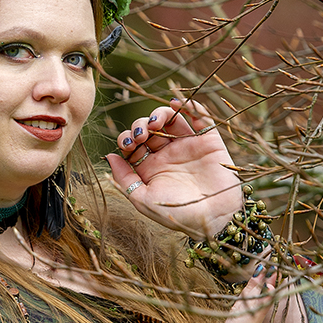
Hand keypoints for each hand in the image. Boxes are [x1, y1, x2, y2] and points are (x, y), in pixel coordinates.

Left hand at [106, 98, 241, 236]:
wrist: (212, 219)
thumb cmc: (175, 213)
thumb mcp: (143, 200)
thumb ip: (124, 178)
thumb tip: (109, 157)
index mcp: (151, 168)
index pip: (133, 145)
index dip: (126, 139)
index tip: (128, 145)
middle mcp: (168, 155)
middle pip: (148, 129)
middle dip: (139, 126)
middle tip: (141, 136)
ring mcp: (188, 146)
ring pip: (171, 120)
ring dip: (160, 115)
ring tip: (156, 123)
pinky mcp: (209, 142)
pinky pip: (201, 119)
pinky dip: (190, 106)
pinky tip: (177, 103)